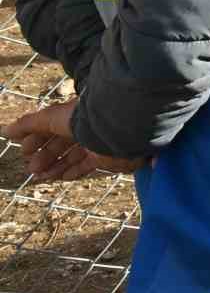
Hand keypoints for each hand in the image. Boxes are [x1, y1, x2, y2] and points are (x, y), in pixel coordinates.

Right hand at [4, 102, 145, 182]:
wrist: (116, 129)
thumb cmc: (83, 118)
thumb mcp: (51, 118)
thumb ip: (29, 124)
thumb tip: (7, 131)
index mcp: (74, 114)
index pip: (51, 126)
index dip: (37, 139)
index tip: (24, 150)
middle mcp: (86, 127)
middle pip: (60, 144)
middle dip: (44, 156)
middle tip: (31, 168)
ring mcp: (96, 143)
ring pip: (71, 157)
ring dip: (54, 166)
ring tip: (39, 176)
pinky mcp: (105, 157)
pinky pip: (85, 166)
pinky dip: (72, 172)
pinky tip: (59, 177)